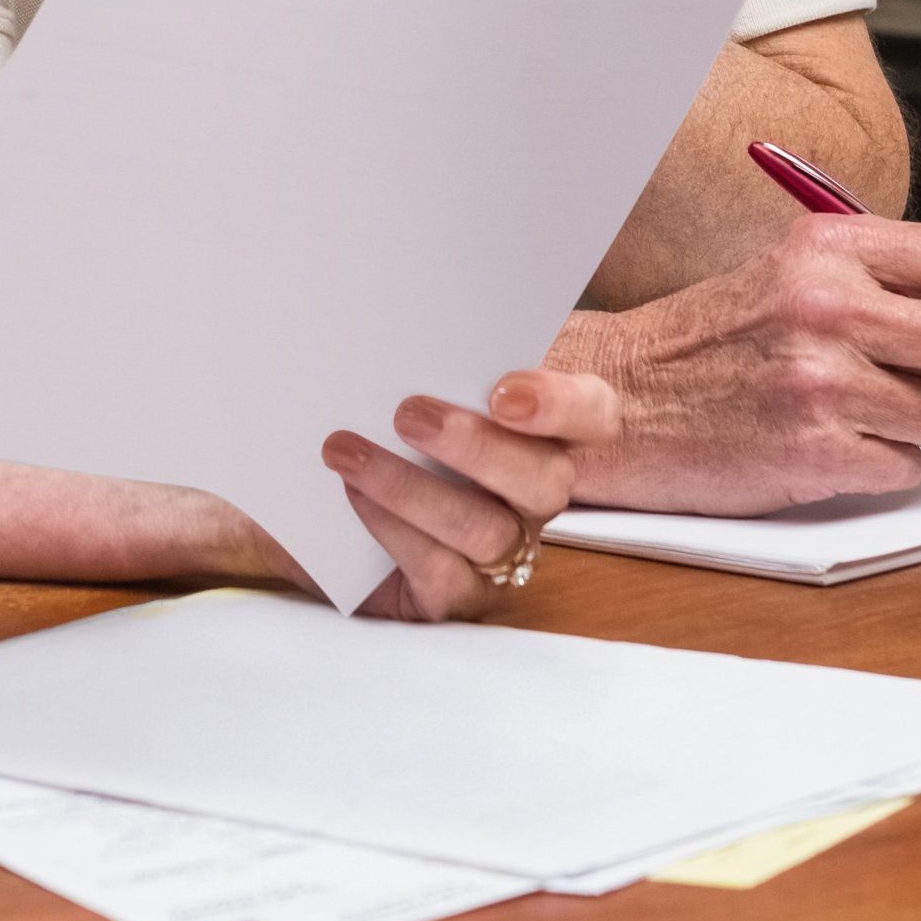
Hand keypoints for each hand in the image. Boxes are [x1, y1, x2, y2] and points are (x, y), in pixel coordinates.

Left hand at [321, 367, 622, 618]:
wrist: (326, 513)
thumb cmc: (387, 433)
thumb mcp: (415, 388)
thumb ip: (437, 361)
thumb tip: (407, 324)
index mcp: (542, 432)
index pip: (594, 415)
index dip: (563, 405)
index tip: (502, 391)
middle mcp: (533, 496)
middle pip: (548, 481)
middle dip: (476, 447)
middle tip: (407, 413)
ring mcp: (502, 553)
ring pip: (485, 530)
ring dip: (410, 488)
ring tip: (347, 453)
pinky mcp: (458, 597)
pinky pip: (443, 575)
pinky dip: (394, 531)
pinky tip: (354, 497)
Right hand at [559, 216, 920, 515]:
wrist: (621, 398)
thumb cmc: (713, 341)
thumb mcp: (795, 274)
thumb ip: (893, 285)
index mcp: (831, 248)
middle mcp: (829, 305)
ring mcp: (820, 379)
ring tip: (869, 413)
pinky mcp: (812, 449)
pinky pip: (905, 468)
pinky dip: (886, 464)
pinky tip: (835, 445)